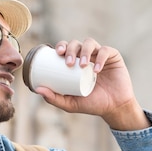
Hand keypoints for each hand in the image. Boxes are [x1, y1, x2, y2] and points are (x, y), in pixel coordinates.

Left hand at [34, 39, 150, 130]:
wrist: (114, 108)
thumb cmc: (92, 104)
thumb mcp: (70, 104)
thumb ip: (54, 98)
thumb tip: (37, 89)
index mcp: (76, 63)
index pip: (66, 49)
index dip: (61, 46)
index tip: (57, 53)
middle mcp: (87, 56)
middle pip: (76, 43)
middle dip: (71, 49)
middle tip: (68, 62)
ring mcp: (100, 55)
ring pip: (90, 43)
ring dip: (84, 51)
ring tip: (81, 65)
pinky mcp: (113, 57)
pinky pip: (106, 51)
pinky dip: (100, 58)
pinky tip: (96, 68)